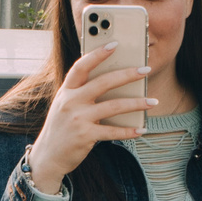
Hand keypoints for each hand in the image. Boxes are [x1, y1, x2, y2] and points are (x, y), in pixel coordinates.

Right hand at [27, 43, 157, 191]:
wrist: (48, 156)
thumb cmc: (61, 127)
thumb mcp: (65, 105)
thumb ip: (81, 92)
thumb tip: (112, 80)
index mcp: (66, 91)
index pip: (81, 66)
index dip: (97, 54)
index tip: (114, 44)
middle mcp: (71, 102)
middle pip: (103, 82)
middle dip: (127, 74)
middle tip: (145, 70)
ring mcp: (78, 119)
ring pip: (113, 106)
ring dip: (137, 103)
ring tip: (153, 101)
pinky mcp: (85, 136)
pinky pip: (113, 131)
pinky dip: (129, 131)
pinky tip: (141, 129)